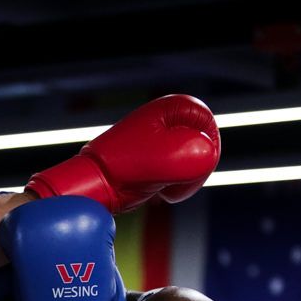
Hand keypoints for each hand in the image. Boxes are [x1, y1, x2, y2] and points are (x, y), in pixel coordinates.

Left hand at [26, 95, 219, 212]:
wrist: (94, 187)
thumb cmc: (123, 169)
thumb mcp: (167, 159)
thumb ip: (197, 155)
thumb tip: (206, 154)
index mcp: (166, 109)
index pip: (205, 120)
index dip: (206, 146)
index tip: (195, 163)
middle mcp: (163, 121)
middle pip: (202, 142)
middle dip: (195, 167)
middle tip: (178, 182)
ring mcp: (158, 141)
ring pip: (191, 159)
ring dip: (185, 178)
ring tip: (165, 187)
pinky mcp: (153, 160)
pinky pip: (177, 172)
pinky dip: (174, 184)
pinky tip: (160, 191)